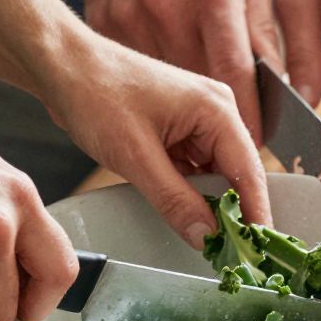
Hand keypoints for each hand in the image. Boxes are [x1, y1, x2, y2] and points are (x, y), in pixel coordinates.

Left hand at [38, 32, 272, 243]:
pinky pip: (194, 167)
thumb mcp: (136, 155)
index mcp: (216, 109)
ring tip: (209, 241)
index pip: (249, 171)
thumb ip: (174, 200)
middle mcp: (215, 111)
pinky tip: (186, 214)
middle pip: (237, 173)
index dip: (255, 214)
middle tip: (231, 255)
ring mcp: (197, 119)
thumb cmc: (96, 93)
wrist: (62, 65)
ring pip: (215, 174)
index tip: (258, 251)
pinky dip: (191, 192)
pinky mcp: (178, 128)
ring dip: (210, 204)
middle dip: (233, 213)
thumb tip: (205, 236)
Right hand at [79, 0, 280, 140]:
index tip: (260, 146)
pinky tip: (160, 85)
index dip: (250, 119)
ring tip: (197, 122)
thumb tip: (281, 85)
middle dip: (216, 123)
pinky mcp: (102, 19)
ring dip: (180, 109)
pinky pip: (132, 68)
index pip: (236, 74)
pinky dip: (150, 83)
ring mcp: (129, 14)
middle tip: (233, 147)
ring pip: (161, 86)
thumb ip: (263, 27)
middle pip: (196, 88)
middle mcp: (168, 5)